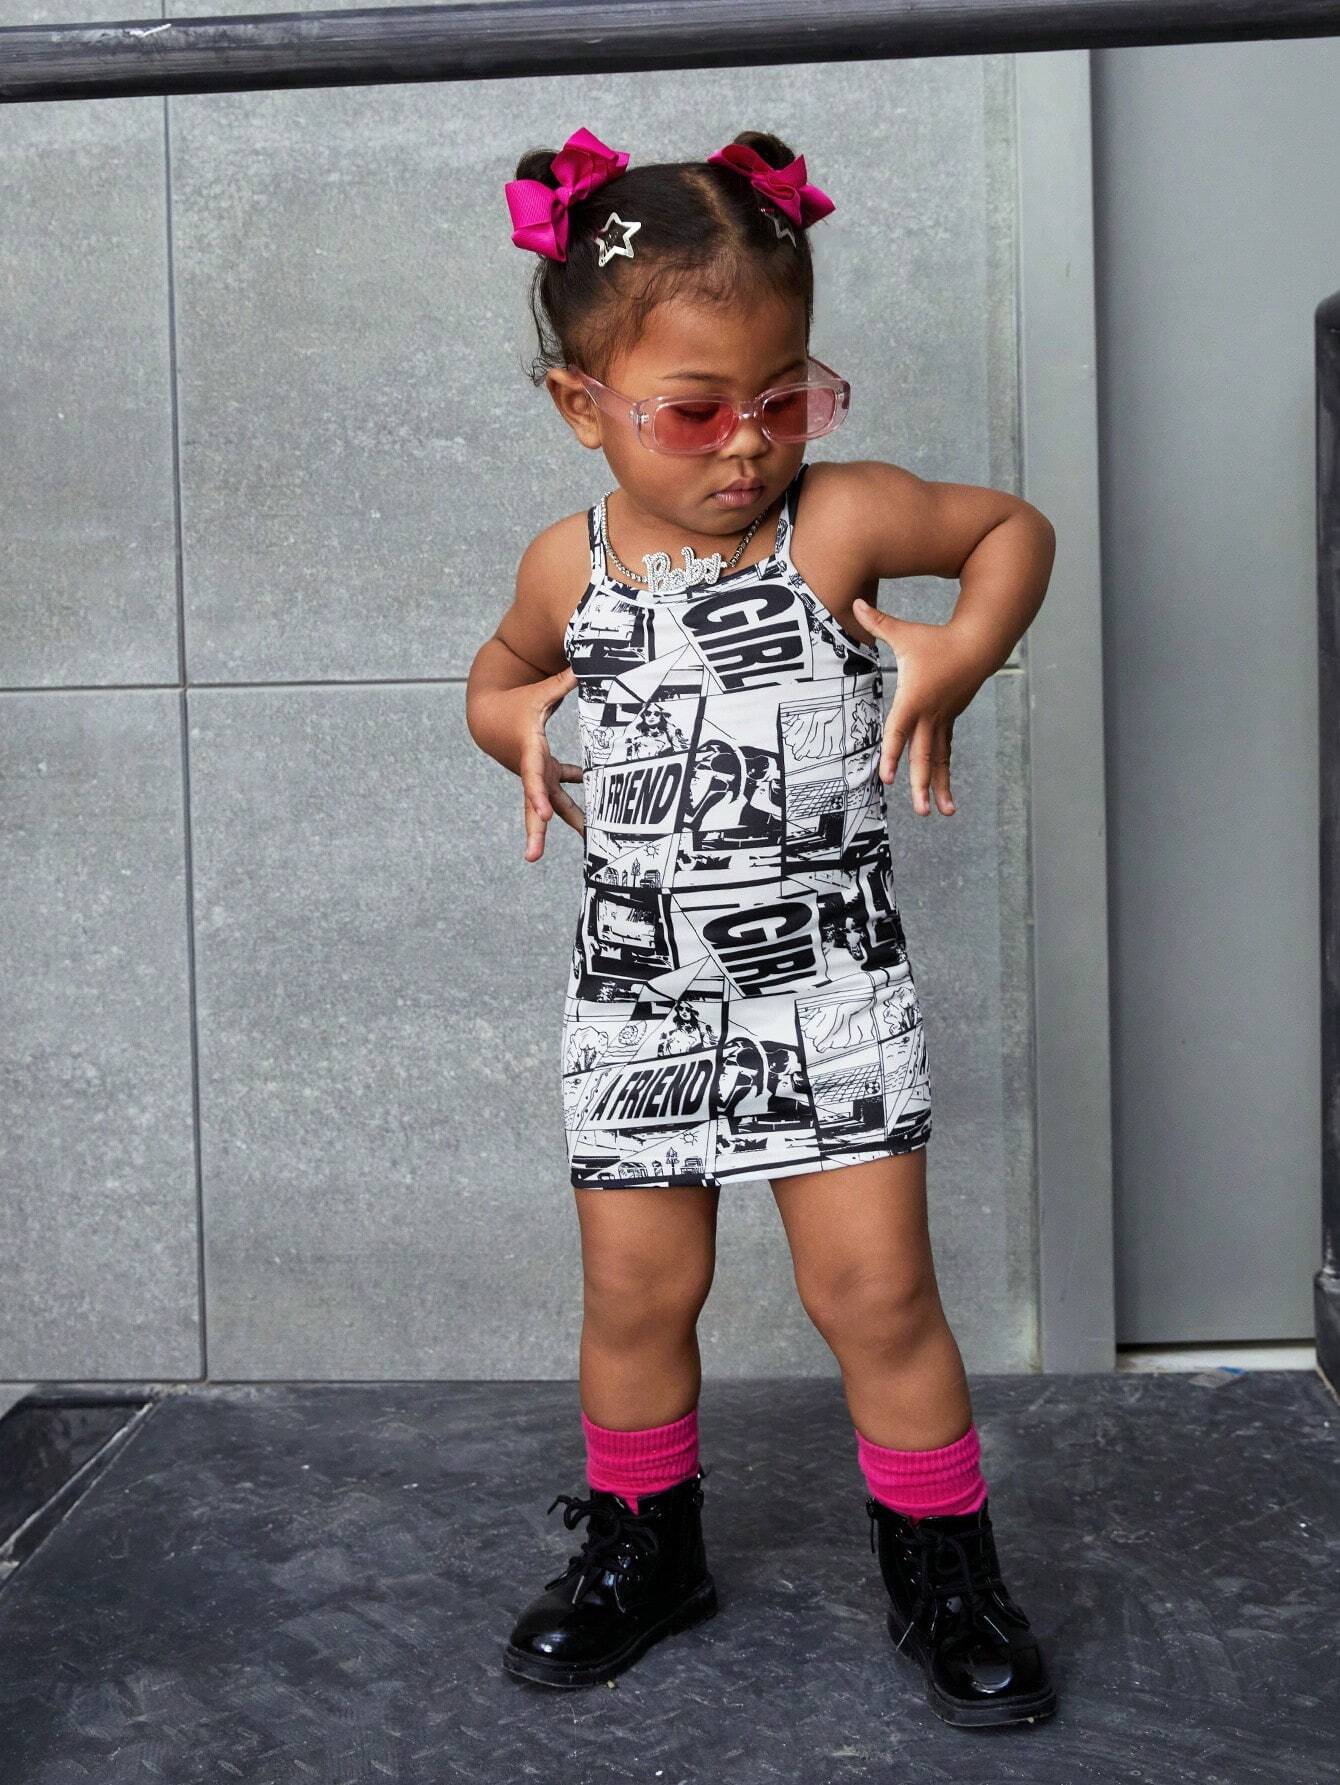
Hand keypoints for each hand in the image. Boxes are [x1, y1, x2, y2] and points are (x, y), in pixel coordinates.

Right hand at [511, 665, 584, 860]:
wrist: (489, 716)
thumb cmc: (516, 703)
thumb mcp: (541, 692)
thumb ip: (565, 682)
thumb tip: (586, 663)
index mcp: (530, 751)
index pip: (533, 777)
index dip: (538, 796)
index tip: (545, 816)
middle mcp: (531, 770)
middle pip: (533, 805)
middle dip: (535, 832)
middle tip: (533, 857)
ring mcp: (537, 776)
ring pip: (551, 806)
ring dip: (570, 822)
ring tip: (590, 843)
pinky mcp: (543, 776)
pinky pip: (560, 793)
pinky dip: (577, 800)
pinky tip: (599, 813)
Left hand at [851, 599, 987, 816]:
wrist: (979, 643)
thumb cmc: (937, 639)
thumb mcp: (904, 632)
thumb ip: (877, 622)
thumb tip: (855, 602)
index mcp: (914, 699)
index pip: (898, 731)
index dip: (891, 754)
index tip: (885, 777)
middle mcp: (929, 715)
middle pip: (924, 755)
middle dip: (921, 784)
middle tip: (919, 811)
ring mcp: (943, 720)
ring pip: (940, 759)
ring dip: (940, 786)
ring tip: (942, 812)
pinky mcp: (950, 720)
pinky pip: (946, 751)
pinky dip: (945, 773)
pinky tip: (946, 795)